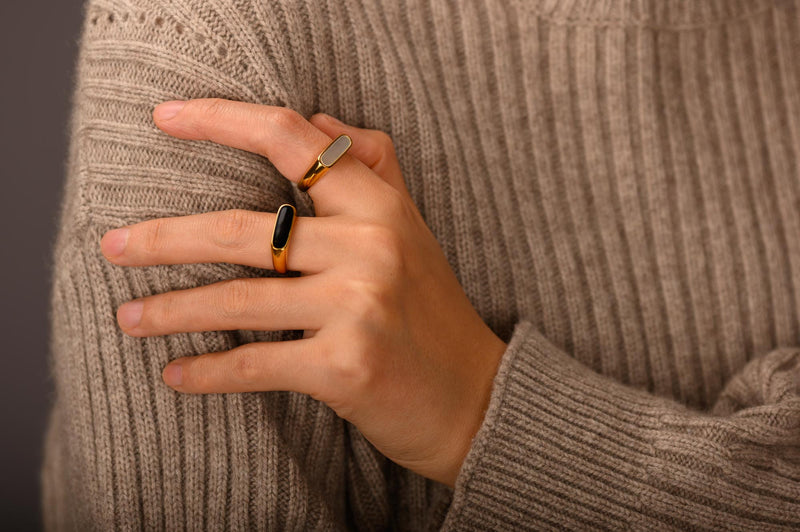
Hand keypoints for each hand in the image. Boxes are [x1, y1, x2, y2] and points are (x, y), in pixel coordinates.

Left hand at [99, 98, 507, 486]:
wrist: (473, 397)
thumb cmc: (431, 310)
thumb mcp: (411, 226)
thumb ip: (372, 166)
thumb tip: (321, 117)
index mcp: (381, 205)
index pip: (294, 139)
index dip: (222, 119)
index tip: (164, 117)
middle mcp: (371, 247)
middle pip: (243, 228)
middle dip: (164, 238)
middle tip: (112, 246)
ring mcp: (359, 307)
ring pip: (238, 300)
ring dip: (169, 310)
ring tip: (128, 315)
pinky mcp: (346, 368)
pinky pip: (255, 363)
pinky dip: (207, 372)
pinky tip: (175, 375)